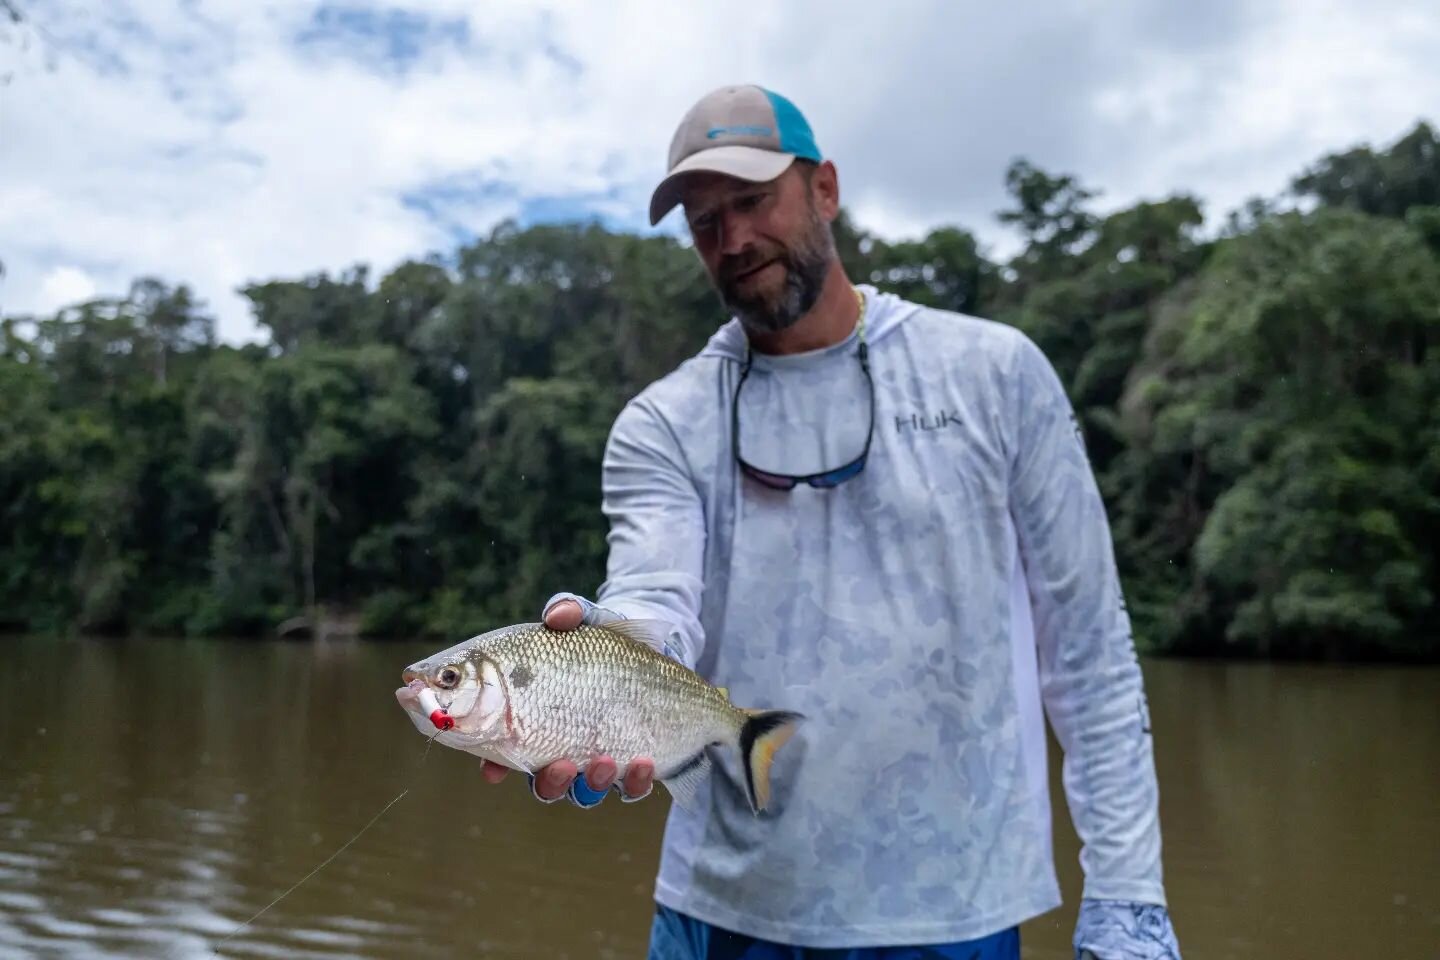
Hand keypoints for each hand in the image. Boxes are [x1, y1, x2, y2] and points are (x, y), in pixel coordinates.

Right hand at [478, 595, 655, 804]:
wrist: (653, 652)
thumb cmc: (603, 639)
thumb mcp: (585, 619)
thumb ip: (567, 612)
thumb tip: (557, 615)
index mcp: (532, 717)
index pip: (501, 748)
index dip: (493, 763)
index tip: (492, 770)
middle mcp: (560, 747)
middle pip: (543, 783)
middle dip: (548, 781)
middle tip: (557, 764)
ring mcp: (596, 760)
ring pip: (584, 792)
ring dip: (591, 783)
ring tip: (603, 760)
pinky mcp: (633, 766)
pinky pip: (631, 788)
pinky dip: (635, 780)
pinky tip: (644, 761)